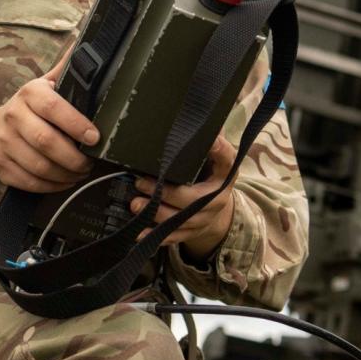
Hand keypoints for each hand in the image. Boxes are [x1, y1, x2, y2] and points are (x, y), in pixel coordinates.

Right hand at [0, 60, 99, 192]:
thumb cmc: (25, 110)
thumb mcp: (42, 86)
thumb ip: (64, 71)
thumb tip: (86, 45)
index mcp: (29, 94)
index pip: (53, 107)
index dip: (76, 124)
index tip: (94, 137)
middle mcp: (14, 116)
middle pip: (46, 141)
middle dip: (74, 157)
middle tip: (90, 162)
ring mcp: (5, 143)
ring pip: (40, 166)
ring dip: (66, 174)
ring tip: (80, 172)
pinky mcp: (2, 166)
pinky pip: (30, 181)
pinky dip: (52, 186)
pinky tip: (64, 181)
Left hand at [130, 133, 235, 259]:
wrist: (217, 207)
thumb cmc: (210, 175)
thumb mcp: (214, 158)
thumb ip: (208, 142)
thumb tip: (200, 122)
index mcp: (224, 175)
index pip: (225, 160)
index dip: (219, 150)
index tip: (209, 140)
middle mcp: (216, 199)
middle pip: (192, 199)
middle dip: (164, 193)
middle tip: (140, 182)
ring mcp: (203, 219)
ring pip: (179, 221)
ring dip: (155, 214)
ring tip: (134, 204)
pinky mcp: (190, 233)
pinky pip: (172, 237)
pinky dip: (154, 236)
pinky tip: (138, 233)